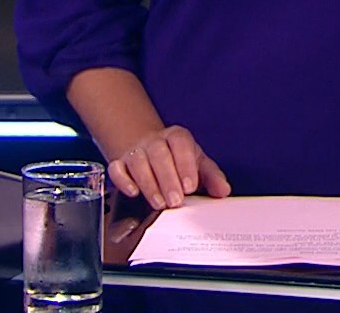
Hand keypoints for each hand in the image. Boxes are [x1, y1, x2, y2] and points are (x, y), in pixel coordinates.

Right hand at [108, 125, 230, 208]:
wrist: (151, 149)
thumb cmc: (178, 159)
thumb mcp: (198, 164)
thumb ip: (212, 177)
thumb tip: (223, 190)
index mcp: (177, 138)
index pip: (181, 144)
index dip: (185, 165)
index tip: (190, 186)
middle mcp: (155, 142)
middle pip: (159, 154)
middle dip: (167, 179)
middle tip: (175, 201)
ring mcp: (136, 151)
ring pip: (138, 162)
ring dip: (148, 184)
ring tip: (158, 203)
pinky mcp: (120, 163)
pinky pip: (116, 169)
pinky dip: (122, 180)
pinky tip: (133, 192)